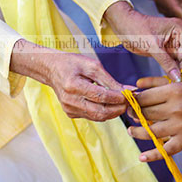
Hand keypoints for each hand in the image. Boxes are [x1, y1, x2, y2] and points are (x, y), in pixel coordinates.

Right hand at [10, 40, 129, 120]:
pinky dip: (103, 112)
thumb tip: (128, 90)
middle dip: (118, 109)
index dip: (117, 97)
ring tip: (122, 103)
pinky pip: (91, 116)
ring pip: (97, 117)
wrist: (51, 69)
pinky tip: (109, 104)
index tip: (129, 94)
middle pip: (99, 112)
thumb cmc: (72, 64)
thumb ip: (110, 80)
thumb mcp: (92, 65)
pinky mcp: (70, 114)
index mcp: (73, 85)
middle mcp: (69, 100)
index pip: (100, 96)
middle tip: (129, 102)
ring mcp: (69, 109)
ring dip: (112, 112)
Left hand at [103, 1, 181, 79]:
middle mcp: (179, 36)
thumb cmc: (135, 29)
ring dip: (179, 71)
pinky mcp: (166, 52)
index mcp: (178, 29)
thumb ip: (166, 62)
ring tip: (174, 82)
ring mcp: (172, 44)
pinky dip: (172, 71)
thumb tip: (178, 77)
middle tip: (179, 81)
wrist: (122, 26)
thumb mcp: (152, 46)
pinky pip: (173, 63)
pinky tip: (168, 79)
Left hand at [127, 66, 181, 161]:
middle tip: (129, 114)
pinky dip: (152, 155)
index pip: (146, 96)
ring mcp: (179, 126)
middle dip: (134, 114)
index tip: (129, 100)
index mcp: (176, 90)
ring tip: (131, 130)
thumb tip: (176, 70)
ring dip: (137, 132)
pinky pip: (165, 150)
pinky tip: (141, 157)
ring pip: (150, 131)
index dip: (134, 99)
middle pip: (145, 113)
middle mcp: (175, 108)